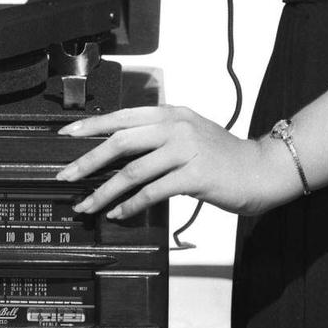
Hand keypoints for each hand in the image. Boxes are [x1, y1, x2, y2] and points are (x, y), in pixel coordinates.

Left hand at [55, 105, 289, 219]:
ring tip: (87, 205)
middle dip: (88, 160)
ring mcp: (186, 150)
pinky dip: (131, 205)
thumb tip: (118, 150)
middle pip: (120, 141)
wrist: (262, 169)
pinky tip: (119, 214)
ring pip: (133, 171)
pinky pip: (153, 192)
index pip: (122, 116)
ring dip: (104, 191)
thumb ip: (158, 136)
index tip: (65, 136)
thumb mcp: (189, 134)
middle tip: (65, 176)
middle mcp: (176, 126)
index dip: (91, 125)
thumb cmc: (223, 157)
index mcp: (171, 113)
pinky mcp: (195, 176)